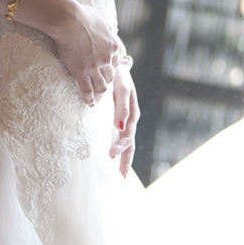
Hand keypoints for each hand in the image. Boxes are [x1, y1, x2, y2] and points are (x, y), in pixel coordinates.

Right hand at [51, 1, 121, 107]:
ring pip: (102, 86)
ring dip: (100, 94)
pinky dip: (89, 98)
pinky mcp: (81, 72)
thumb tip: (109, 29)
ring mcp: (94, 66)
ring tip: (97, 99)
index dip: (111, 69)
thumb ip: (106, 26)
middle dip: (107, 83)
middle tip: (103, 89)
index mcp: (113, 45)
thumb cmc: (81, 14)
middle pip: (111, 76)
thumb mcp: (100, 17)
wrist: (68, 19)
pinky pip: (87, 90)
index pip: (116, 63)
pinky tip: (88, 102)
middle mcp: (107, 58)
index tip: (108, 74)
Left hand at [109, 63, 138, 177]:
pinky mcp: (116, 118)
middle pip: (129, 146)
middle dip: (126, 163)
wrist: (115, 65)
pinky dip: (117, 148)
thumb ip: (122, 107)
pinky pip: (118, 137)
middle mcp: (129, 121)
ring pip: (125, 144)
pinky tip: (112, 157)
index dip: (120, 148)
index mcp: (132, 115)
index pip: (127, 137)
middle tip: (121, 180)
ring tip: (118, 175)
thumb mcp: (122, 88)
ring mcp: (124, 121)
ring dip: (123, 159)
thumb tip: (120, 127)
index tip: (110, 156)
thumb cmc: (118, 76)